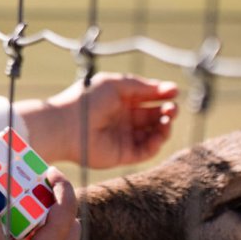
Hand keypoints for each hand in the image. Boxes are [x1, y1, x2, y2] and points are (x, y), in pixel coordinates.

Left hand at [22, 73, 178, 167]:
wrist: (66, 125)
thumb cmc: (86, 100)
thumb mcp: (115, 84)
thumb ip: (142, 86)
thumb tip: (171, 88)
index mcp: (120, 101)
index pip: (148, 98)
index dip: (162, 95)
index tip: (174, 91)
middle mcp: (123, 119)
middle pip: (154, 116)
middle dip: (167, 111)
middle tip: (172, 108)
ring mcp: (124, 137)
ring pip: (154, 134)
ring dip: (165, 127)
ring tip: (167, 119)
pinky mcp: (123, 155)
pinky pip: (146, 151)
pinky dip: (156, 143)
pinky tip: (159, 133)